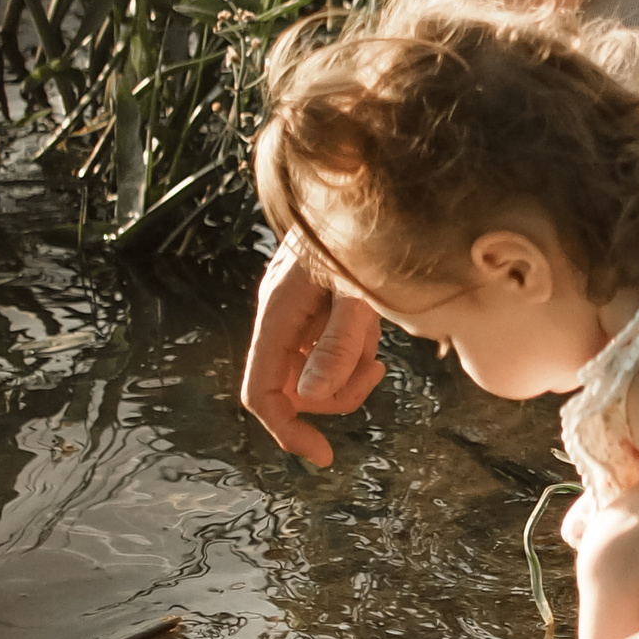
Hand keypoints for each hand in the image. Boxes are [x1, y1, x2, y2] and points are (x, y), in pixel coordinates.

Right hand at [238, 248, 385, 467]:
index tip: (324, 456)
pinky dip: (352, 343)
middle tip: (377, 372)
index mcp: (277, 314)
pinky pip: (327, 343)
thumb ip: (338, 342)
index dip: (287, 431)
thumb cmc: (360, 230)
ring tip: (376, 327)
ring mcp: (293, 309)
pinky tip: (372, 314)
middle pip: (292, 387)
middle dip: (335, 391)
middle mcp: (277, 314)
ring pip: (313, 367)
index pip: (262, 392)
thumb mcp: (358, 290)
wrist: (364, 182)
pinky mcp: (312, 303)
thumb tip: (311, 397)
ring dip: (349, 363)